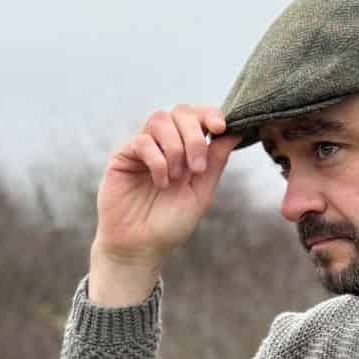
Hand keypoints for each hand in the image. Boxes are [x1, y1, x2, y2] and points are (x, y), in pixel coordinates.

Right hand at [93, 103, 241, 270]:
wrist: (140, 246)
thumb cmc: (171, 223)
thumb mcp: (201, 193)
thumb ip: (215, 162)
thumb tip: (235, 132)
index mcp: (186, 149)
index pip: (198, 115)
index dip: (210, 114)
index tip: (220, 128)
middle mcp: (165, 143)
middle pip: (181, 111)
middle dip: (194, 136)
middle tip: (196, 168)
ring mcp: (143, 147)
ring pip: (160, 119)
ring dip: (175, 148)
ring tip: (177, 178)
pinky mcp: (123, 155)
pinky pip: (142, 141)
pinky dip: (158, 161)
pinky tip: (161, 183)